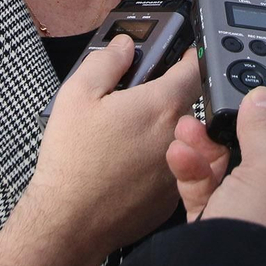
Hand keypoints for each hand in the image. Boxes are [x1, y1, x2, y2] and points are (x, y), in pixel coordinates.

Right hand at [0, 37, 200, 265]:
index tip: (184, 53)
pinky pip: (174, 169)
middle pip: (188, 104)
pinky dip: (159, 162)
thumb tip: (125, 45)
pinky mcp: (172, 196)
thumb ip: (106, 62)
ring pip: (181, 137)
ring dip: (165, 131)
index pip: (195, 68)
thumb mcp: (77, 95)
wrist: (70, 220)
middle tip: (138, 99)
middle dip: (169, 96)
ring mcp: (179, 168)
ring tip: (130, 137)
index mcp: (161, 105)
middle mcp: (179, 135)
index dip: (189, 56)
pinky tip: (130, 166)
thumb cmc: (72, 159)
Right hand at [165, 87, 265, 265]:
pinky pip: (216, 206)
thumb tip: (264, 100)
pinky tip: (182, 156)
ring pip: (240, 186)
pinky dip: (198, 180)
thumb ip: (265, 129)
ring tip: (192, 130)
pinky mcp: (227, 252)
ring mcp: (265, 245)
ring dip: (212, 154)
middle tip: (226, 114)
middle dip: (241, 140)